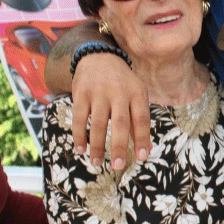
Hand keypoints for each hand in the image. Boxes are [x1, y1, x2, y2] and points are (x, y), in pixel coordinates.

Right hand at [71, 51, 150, 169]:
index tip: (142, 157)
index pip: (142, 119)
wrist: (99, 57)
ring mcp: (98, 93)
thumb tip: (144, 149)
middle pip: (120, 123)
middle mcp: (119, 92)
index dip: (142, 138)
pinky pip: (79, 118)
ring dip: (96, 145)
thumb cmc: (122, 83)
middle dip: (118, 146)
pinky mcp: (81, 94)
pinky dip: (79, 135)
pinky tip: (81, 149)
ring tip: (97, 163)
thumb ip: (138, 120)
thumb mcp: (136, 95)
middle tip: (118, 166)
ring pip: (97, 123)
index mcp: (136, 93)